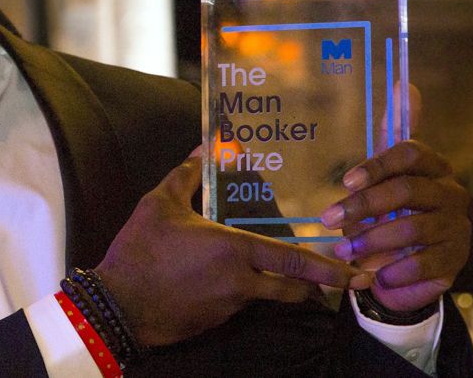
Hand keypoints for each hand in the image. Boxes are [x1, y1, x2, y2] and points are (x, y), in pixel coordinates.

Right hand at [96, 146, 371, 347]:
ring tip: (288, 279)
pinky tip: (230, 284)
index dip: (329, 268)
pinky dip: (245, 295)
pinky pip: (240, 306)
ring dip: (280, 289)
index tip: (356, 272)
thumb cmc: (140, 249)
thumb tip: (204, 149)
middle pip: (294, 289)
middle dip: (319, 286)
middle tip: (341, 279)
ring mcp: (229, 307)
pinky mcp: (214, 322)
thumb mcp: (159, 203)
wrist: (116, 304)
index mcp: (234, 250)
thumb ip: (186, 176)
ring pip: (267, 298)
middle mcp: (240, 282)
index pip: (294, 261)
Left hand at [322, 140, 469, 311]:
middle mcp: (451, 193)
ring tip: (344, 250)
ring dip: (373, 240)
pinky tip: (375, 274)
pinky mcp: (456, 259)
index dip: (377, 165)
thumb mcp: (382, 175)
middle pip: (408, 190)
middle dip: (364, 205)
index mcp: (434, 167)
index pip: (411, 153)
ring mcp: (457, 226)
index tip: (345, 182)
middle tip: (329, 219)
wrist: (403, 265)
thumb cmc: (388, 212)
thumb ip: (392, 134)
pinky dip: (395, 269)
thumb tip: (405, 85)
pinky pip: (425, 263)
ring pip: (414, 228)